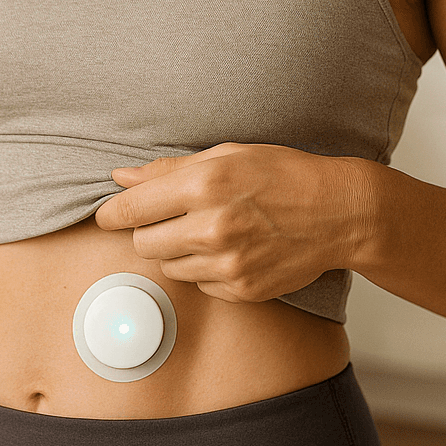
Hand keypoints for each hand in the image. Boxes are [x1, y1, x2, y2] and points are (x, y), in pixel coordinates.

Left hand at [94, 143, 359, 302]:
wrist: (337, 212)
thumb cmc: (283, 174)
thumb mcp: (228, 155)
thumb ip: (169, 170)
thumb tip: (121, 178)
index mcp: (205, 185)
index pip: (133, 208)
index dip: (113, 212)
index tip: (108, 214)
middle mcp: (213, 227)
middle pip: (144, 244)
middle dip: (148, 231)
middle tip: (169, 218)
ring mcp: (228, 263)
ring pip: (170, 267)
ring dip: (177, 250)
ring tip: (207, 230)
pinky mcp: (242, 290)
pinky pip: (200, 284)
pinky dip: (205, 269)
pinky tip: (230, 248)